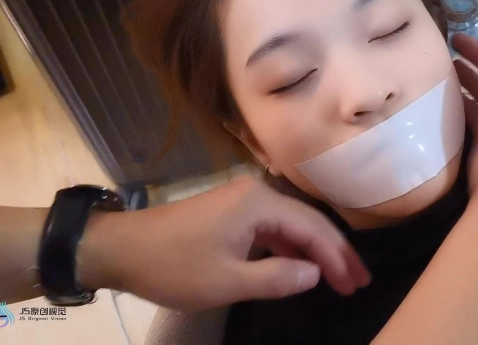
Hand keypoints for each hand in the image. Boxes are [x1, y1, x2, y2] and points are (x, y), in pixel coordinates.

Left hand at [78, 176, 370, 310]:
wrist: (120, 248)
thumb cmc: (174, 265)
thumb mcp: (227, 281)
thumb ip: (277, 278)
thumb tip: (315, 273)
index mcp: (260, 203)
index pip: (312, 229)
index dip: (337, 258)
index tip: (355, 284)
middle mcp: (257, 193)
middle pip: (308, 222)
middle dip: (334, 253)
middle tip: (357, 281)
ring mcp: (243, 200)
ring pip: (292, 226)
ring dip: (314, 252)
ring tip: (337, 279)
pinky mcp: (232, 211)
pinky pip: (273, 228)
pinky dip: (290, 249)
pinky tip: (300, 268)